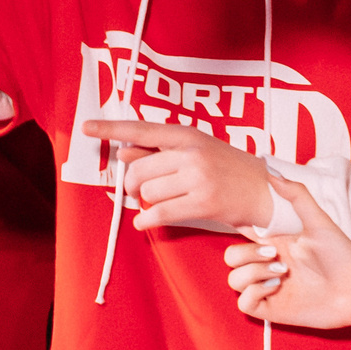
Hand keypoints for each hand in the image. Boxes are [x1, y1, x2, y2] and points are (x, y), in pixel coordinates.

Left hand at [85, 119, 272, 230]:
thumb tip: (123, 152)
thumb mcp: (195, 150)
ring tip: (159, 203)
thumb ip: (158, 151)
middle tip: (139, 191)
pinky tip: (145, 222)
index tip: (86, 127)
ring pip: (149, 192)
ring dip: (146, 202)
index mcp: (187, 135)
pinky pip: (160, 213)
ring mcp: (198, 178)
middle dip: (132, 185)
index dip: (111, 129)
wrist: (264, 189)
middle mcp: (191, 153)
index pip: (142, 129)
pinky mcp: (203, 203)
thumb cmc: (226, 168)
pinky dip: (146, 220)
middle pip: (138, 169)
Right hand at [222, 177, 350, 328]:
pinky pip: (243, 303)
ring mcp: (268, 288)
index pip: (242, 234)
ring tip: (282, 273)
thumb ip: (296, 195)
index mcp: (275, 243)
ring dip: (252, 273)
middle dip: (246, 254)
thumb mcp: (318, 220)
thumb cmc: (342, 254)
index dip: (237, 228)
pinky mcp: (272, 309)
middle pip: (231, 258)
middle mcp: (268, 265)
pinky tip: (277, 287)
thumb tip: (271, 171)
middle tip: (274, 254)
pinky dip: (254, 293)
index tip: (251, 226)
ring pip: (234, 280)